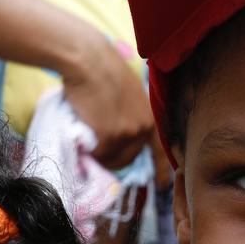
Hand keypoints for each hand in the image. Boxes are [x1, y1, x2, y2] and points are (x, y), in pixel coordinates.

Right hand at [61, 36, 153, 169]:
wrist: (88, 59)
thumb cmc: (101, 68)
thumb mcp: (128, 92)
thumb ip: (129, 114)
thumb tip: (118, 131)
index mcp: (150, 116)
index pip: (160, 150)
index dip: (162, 169)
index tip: (161, 184)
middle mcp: (143, 128)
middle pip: (130, 158)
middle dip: (114, 158)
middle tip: (98, 151)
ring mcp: (127, 134)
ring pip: (113, 159)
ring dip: (100, 155)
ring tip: (88, 139)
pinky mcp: (109, 137)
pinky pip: (97, 155)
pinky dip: (88, 150)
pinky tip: (82, 136)